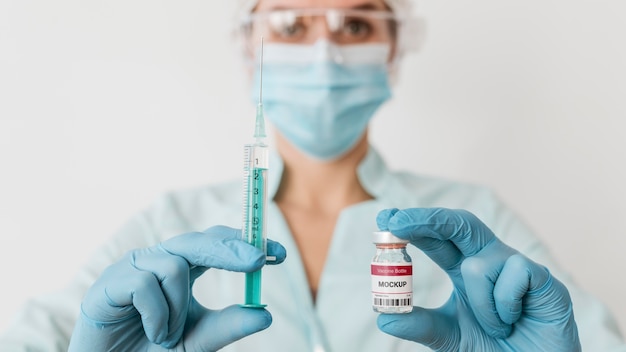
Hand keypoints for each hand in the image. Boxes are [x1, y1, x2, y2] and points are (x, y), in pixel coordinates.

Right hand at [68, 225, 286, 350]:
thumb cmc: (152, 349)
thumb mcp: (197, 340)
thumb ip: (227, 326)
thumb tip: (265, 314)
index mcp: (182, 267)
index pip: (217, 244)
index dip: (245, 243)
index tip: (278, 254)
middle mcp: (159, 260)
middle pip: (198, 241)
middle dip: (230, 248)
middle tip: (258, 260)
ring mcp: (134, 267)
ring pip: (175, 266)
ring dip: (179, 308)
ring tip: (166, 335)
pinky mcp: (109, 282)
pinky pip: (144, 285)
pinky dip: (156, 315)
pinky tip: (151, 332)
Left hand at [375, 208, 580, 351]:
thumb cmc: (494, 349)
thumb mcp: (449, 337)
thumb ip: (420, 325)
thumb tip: (384, 317)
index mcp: (464, 269)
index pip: (436, 238)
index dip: (413, 225)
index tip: (385, 218)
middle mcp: (488, 260)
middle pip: (458, 224)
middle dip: (427, 219)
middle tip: (399, 222)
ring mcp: (515, 266)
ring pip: (478, 264)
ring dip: (479, 304)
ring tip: (496, 327)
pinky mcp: (543, 278)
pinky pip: (514, 274)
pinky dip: (505, 305)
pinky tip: (515, 319)